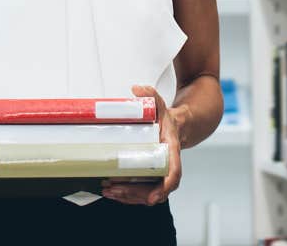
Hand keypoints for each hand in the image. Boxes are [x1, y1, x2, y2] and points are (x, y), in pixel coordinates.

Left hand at [101, 84, 181, 205]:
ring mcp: (161, 175)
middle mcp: (168, 167)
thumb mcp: (161, 105)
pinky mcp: (152, 178)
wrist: (177, 127)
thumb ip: (151, 94)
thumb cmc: (168, 119)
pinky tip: (113, 192)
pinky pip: (142, 192)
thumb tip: (137, 89)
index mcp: (172, 151)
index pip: (173, 174)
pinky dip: (128, 196)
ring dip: (128, 197)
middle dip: (134, 193)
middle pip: (156, 190)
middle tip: (114, 189)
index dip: (165, 187)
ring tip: (109, 191)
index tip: (154, 197)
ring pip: (147, 195)